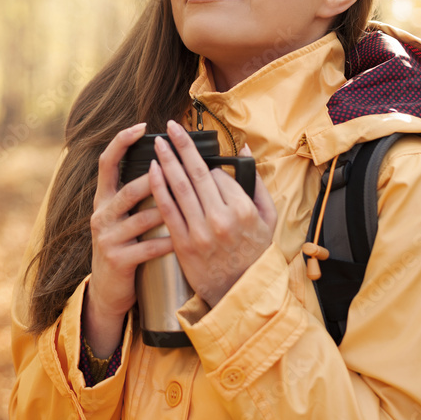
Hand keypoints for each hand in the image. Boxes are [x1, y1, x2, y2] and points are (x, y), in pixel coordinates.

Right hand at [85, 122, 174, 356]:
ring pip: (139, 217)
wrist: (108, 290)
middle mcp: (101, 214)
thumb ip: (137, 193)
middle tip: (174, 165)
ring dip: (165, 209)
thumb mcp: (123, 217)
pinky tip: (183, 237)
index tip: (142, 126)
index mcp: (104, 199)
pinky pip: (147, 247)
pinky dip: (167, 241)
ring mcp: (107, 238)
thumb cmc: (125, 246)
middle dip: (152, 177)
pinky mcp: (117, 260)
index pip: (107, 162)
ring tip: (187, 201)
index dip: (122, 142)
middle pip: (127, 188)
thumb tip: (164, 163)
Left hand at [149, 119, 276, 306]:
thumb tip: (243, 147)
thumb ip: (256, 182)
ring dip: (167, 161)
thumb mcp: (268, 218)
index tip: (202, 160)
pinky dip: (158, 187)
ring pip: (179, 187)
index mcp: (243, 210)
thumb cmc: (255, 253)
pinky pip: (167, 209)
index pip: (219, 175)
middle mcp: (221, 219)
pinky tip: (152, 170)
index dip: (210, 165)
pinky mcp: (182, 244)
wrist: (239, 293)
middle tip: (170, 126)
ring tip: (158, 142)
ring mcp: (200, 232)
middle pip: (197, 173)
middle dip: (182, 146)